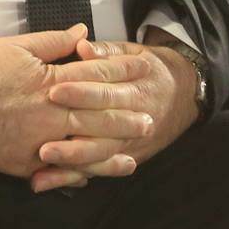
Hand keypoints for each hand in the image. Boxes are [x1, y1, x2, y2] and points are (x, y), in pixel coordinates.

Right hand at [0, 25, 154, 181]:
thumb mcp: (15, 46)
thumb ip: (53, 41)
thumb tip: (83, 32)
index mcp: (50, 81)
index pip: (95, 75)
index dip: (122, 72)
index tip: (142, 71)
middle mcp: (51, 113)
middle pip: (99, 115)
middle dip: (126, 116)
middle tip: (149, 118)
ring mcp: (40, 140)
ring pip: (86, 149)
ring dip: (112, 151)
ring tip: (134, 153)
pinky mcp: (24, 162)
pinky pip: (59, 171)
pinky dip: (79, 173)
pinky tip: (95, 175)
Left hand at [34, 35, 199, 190]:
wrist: (186, 94)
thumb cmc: (148, 69)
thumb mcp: (132, 52)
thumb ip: (105, 51)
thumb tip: (82, 46)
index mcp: (135, 87)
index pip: (105, 88)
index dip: (80, 90)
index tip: (53, 91)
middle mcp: (136, 118)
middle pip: (102, 126)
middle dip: (73, 132)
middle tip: (43, 136)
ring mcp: (131, 141)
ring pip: (101, 153)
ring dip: (72, 159)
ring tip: (43, 159)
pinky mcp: (127, 157)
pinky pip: (99, 169)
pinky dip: (72, 177)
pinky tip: (46, 181)